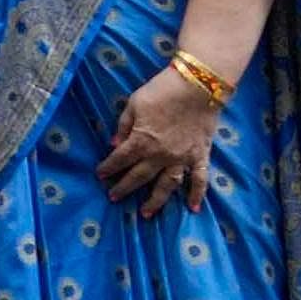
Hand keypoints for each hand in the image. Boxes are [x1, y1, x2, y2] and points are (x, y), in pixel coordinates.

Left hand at [99, 66, 223, 215]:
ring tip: (146, 213)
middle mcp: (160, 155)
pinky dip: (198, 194)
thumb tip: (114, 145)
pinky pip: (200, 179)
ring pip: (167, 185)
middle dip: (124, 188)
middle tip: (113, 197)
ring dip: (156, 201)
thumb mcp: (133, 104)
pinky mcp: (200, 155)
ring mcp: (182, 158)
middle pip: (139, 177)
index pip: (120, 160)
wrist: (198, 85)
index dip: (108, 168)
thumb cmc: (162, 91)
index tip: (100, 175)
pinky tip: (193, 208)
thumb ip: (123, 127)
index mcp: (141, 141)